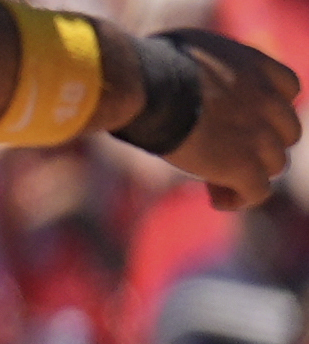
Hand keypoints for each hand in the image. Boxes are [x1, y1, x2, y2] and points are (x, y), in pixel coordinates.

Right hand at [152, 31, 301, 211]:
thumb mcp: (191, 48)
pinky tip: (217, 198)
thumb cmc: (154, 65)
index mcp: (259, 68)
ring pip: (275, 164)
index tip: (240, 122)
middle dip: (260, 146)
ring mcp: (259, 134)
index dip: (269, 111)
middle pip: (286, 133)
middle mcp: (268, 100)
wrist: (151, 87)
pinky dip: (239, 198)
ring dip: (249, 175)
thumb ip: (206, 65)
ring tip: (215, 183)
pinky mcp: (242, 165)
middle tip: (224, 155)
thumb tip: (185, 73)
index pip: (289, 90)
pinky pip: (258, 191)